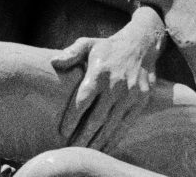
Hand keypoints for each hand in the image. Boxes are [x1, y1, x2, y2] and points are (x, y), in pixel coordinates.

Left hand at [51, 28, 159, 150]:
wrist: (142, 43)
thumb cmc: (109, 47)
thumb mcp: (88, 44)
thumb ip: (71, 53)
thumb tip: (54, 61)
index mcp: (100, 73)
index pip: (82, 102)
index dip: (72, 120)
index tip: (63, 132)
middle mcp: (116, 85)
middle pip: (96, 118)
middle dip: (82, 137)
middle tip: (72, 149)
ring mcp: (131, 94)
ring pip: (111, 124)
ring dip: (98, 141)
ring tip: (87, 151)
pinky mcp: (142, 99)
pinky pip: (126, 123)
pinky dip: (115, 137)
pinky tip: (106, 146)